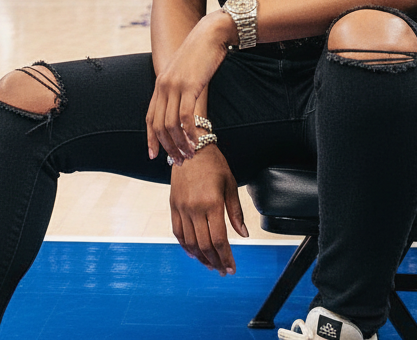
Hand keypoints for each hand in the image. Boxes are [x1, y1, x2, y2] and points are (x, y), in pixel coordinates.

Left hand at [147, 11, 229, 164]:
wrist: (210, 35)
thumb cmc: (201, 55)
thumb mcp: (185, 74)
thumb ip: (180, 90)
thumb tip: (184, 111)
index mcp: (160, 84)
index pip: (150, 117)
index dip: (150, 138)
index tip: (154, 156)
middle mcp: (163, 86)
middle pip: (159, 125)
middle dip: (168, 147)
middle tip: (179, 162)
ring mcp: (175, 86)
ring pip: (171, 124)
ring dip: (180, 144)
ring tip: (190, 155)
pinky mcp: (189, 85)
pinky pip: (185, 116)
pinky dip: (189, 133)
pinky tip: (197, 142)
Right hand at [170, 144, 246, 274]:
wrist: (191, 147)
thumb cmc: (214, 164)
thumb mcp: (230, 185)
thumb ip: (235, 212)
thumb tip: (244, 234)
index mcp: (212, 203)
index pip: (219, 240)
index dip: (226, 257)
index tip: (232, 268)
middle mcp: (195, 207)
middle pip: (204, 245)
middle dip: (215, 262)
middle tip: (223, 271)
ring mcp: (182, 207)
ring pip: (190, 242)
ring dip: (201, 257)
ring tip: (210, 265)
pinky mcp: (173, 204)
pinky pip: (178, 231)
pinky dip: (185, 246)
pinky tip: (193, 253)